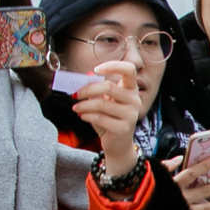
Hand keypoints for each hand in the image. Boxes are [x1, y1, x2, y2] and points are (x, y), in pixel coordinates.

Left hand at [69, 60, 143, 176]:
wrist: (118, 144)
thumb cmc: (109, 118)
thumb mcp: (103, 100)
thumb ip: (96, 87)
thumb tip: (85, 75)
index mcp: (131, 89)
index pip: (129, 69)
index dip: (113, 66)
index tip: (96, 70)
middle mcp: (135, 100)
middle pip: (109, 86)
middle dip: (87, 90)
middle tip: (75, 94)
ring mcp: (131, 115)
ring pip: (102, 103)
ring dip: (83, 105)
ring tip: (75, 107)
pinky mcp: (124, 128)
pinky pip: (100, 118)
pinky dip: (87, 115)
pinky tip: (82, 116)